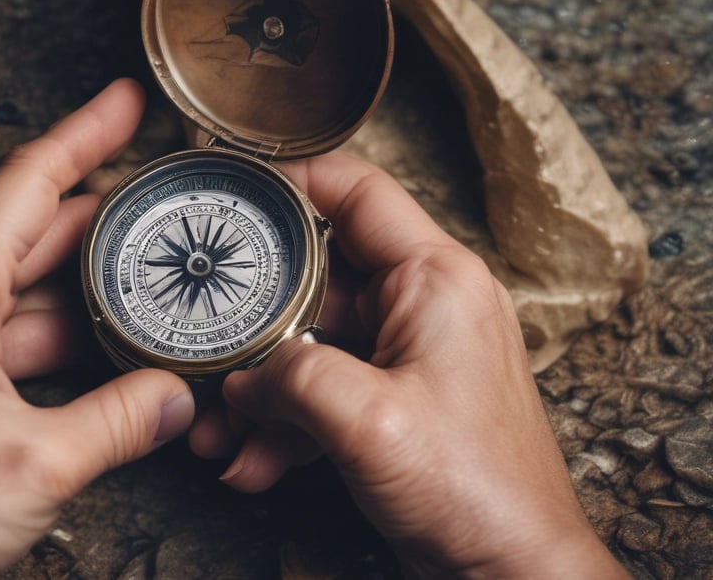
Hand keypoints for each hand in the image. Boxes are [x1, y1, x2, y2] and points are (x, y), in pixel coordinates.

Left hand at [0, 79, 194, 579]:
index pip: (33, 178)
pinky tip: (111, 339)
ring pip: (29, 282)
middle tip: (164, 191)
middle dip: (106, 211)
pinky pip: (12, 324)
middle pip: (36, 226)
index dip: (88, 131)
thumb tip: (178, 399)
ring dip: (91, 283)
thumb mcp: (41, 460)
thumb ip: (124, 418)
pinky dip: (63, 328)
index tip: (125, 98)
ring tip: (158, 274)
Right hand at [191, 153, 626, 577]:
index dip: (294, 181)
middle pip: (319, 276)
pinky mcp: (398, 397)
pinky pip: (327, 389)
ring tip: (220, 427)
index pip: (359, 193)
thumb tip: (243, 377)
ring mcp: (411, 353)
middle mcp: (427, 304)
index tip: (238, 192)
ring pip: (314, 342)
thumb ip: (291, 378)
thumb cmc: (477, 491)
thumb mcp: (367, 420)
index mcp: (436, 279)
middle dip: (258, 321)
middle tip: (211, 338)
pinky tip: (253, 460)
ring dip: (263, 386)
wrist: (511, 568)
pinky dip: (287, 422)